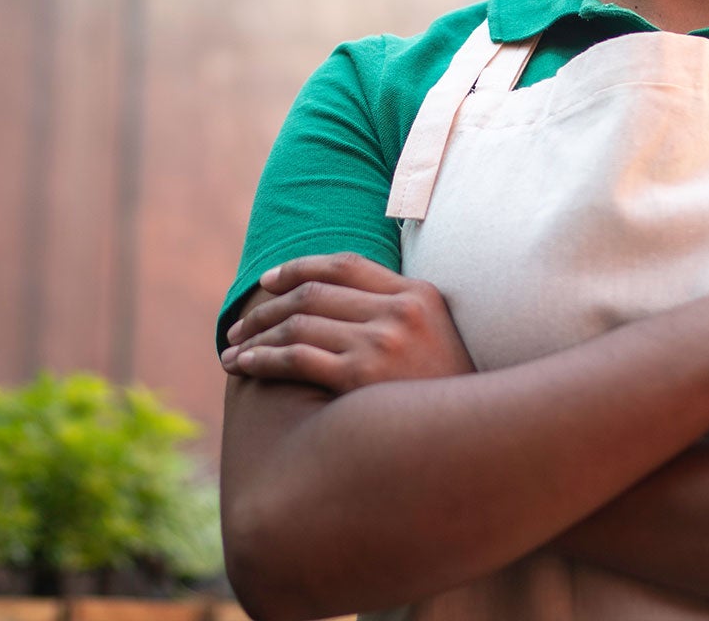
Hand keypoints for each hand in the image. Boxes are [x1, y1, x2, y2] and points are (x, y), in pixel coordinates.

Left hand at [220, 253, 475, 392]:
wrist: (475, 443)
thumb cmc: (447, 397)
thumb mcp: (437, 338)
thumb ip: (398, 312)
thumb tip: (339, 304)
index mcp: (417, 293)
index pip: (345, 264)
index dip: (298, 268)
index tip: (268, 282)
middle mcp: (399, 311)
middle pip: (313, 293)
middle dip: (266, 308)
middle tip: (239, 326)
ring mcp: (381, 343)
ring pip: (297, 325)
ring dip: (256, 337)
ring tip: (233, 351)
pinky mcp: (361, 377)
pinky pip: (296, 358)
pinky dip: (263, 359)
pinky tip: (245, 367)